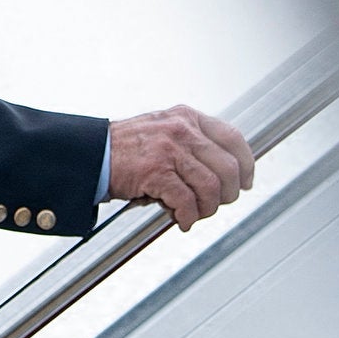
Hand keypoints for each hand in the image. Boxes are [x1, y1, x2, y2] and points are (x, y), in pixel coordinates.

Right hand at [107, 105, 253, 226]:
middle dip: (228, 194)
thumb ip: (192, 143)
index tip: (246, 181)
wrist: (92, 154)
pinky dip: (188, 216)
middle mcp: (182, 129)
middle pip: (228, 167)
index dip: (246, 164)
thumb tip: (224, 172)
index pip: (233, 138)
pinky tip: (182, 219)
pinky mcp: (155, 171)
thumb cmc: (126, 149)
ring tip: (195, 213)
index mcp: (187, 118)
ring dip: (207, 208)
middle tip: (215, 204)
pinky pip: (186, 200)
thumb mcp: (164, 130)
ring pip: (211, 186)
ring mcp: (169, 149)